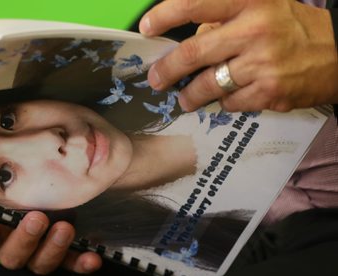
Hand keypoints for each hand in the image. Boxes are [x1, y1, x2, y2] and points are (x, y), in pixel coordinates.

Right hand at [0, 196, 102, 274]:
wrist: (51, 192)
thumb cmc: (14, 191)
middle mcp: (12, 247)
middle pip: (10, 256)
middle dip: (22, 239)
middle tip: (35, 218)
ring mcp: (39, 253)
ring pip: (40, 263)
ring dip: (52, 249)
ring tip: (64, 228)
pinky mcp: (64, 255)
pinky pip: (72, 265)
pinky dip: (81, 262)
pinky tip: (92, 257)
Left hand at [140, 0, 337, 111]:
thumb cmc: (292, 29)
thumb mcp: (262, 8)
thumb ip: (224, 20)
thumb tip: (189, 39)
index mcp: (250, 2)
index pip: (197, 3)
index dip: (166, 14)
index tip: (146, 27)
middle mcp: (254, 31)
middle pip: (194, 52)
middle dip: (168, 69)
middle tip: (155, 79)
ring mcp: (262, 64)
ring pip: (208, 85)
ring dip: (189, 95)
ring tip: (183, 99)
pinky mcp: (269, 93)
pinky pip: (229, 103)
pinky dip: (222, 103)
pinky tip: (226, 98)